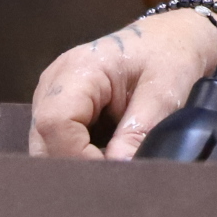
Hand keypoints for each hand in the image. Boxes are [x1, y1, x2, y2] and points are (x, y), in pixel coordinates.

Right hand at [28, 9, 216, 159]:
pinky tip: (105, 159)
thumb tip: (118, 168)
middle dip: (76, 166)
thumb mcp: (164, 93)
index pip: (56, 123)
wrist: (173, 37)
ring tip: (112, 170)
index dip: (77, 156)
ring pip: (46, 146)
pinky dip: (78, 156)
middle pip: (43, 140)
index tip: (111, 173)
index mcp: (78, 69)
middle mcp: (54, 82)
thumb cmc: (170, 55)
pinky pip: (56, 142)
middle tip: (114, 180)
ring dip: (76, 162)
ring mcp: (51, 95)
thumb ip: (139, 132)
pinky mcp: (59, 107)